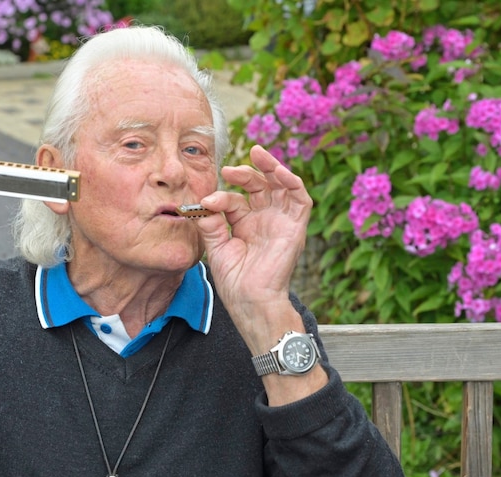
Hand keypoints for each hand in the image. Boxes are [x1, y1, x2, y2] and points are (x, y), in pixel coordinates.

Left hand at [196, 145, 312, 353]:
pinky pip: (300, 199)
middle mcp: (264, 219)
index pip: (235, 199)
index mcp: (245, 223)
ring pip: (282, 185)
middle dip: (246, 172)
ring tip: (258, 153)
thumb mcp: (216, 246)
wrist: (249, 300)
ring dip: (272, 167)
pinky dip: (292, 182)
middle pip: (260, 185)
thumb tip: (200, 201)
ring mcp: (281, 221)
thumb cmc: (234, 280)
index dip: (221, 196)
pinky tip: (278, 172)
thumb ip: (210, 223)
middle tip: (230, 168)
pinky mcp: (295, 227)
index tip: (206, 201)